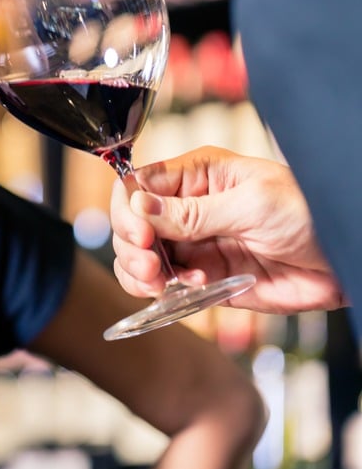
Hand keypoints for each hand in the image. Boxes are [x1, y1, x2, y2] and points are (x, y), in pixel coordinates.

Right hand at [110, 146, 344, 314]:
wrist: (348, 261)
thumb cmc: (312, 215)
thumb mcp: (251, 206)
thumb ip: (192, 212)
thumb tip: (139, 206)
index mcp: (197, 176)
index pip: (136, 186)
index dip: (129, 211)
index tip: (142, 236)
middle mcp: (187, 208)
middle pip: (130, 225)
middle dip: (131, 247)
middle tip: (151, 266)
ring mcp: (194, 244)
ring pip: (138, 257)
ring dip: (140, 273)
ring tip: (162, 282)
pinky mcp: (203, 277)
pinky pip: (164, 286)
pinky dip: (164, 292)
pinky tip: (191, 287)